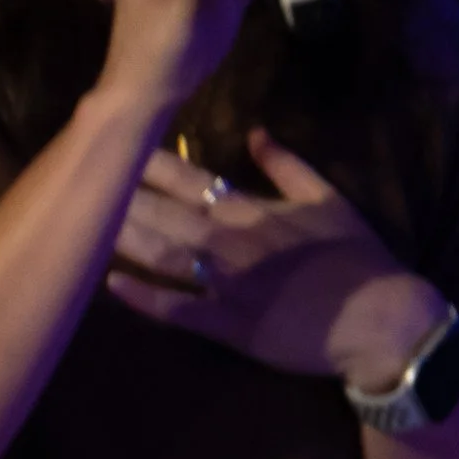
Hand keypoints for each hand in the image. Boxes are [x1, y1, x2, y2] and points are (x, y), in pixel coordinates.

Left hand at [105, 124, 445, 389]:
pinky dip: (143, 298)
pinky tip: (109, 285)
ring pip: (163, 255)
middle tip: (77, 180)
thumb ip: (287, 166)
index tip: (114, 146)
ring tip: (82, 223)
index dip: (148, 164)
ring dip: (123, 239)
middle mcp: (232, 241)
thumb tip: (255, 131)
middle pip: (163, 213)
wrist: (381, 318)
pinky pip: (177, 310)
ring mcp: (227, 284)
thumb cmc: (358, 259)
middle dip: (119, 196)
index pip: (190, 178)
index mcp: (252, 209)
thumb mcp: (329, 199)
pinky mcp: (229, 327)